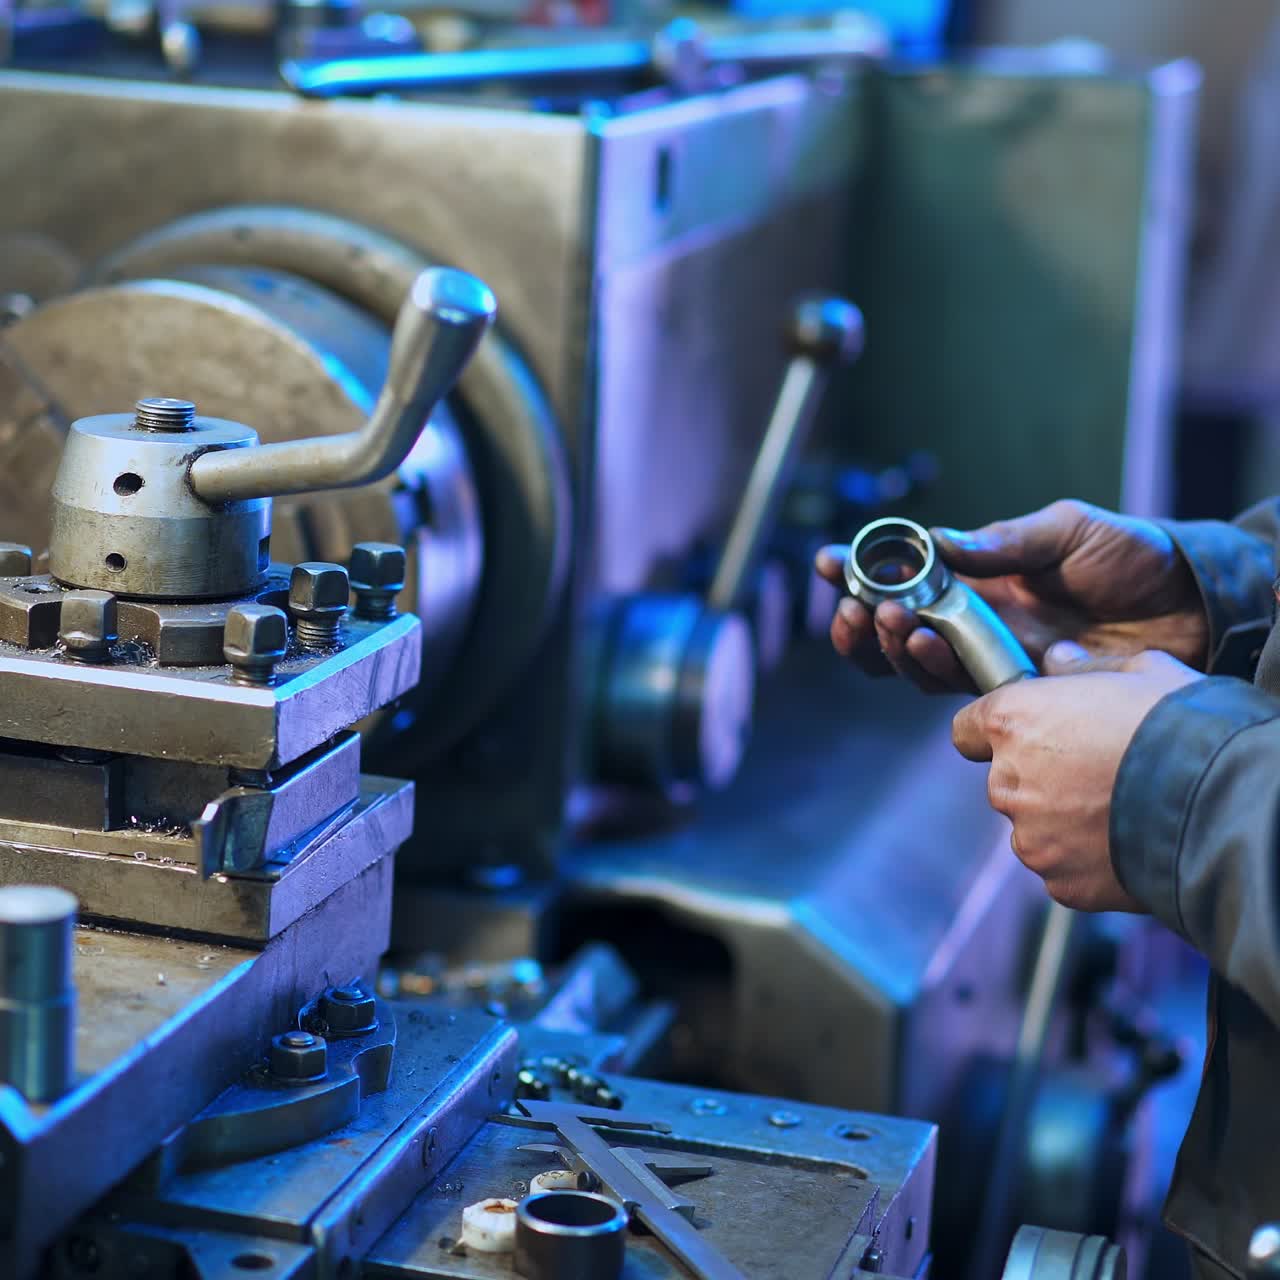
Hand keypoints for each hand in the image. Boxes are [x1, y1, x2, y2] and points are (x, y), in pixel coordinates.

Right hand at [815, 499, 1208, 692]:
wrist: (1192, 606)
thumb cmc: (1132, 557)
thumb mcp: (1067, 530)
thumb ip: (1004, 542)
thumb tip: (939, 543)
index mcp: (981, 577)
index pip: (906, 576)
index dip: (861, 571)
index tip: (826, 563)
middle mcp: (976, 619)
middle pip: (895, 632)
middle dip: (861, 622)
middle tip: (852, 608)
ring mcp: (993, 657)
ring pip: (915, 664)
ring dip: (889, 645)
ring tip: (887, 620)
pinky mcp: (1017, 691)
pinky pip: (957, 687)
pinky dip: (929, 666)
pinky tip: (923, 643)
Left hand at [951, 645, 1202, 910]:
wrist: (1219, 799)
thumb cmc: (1177, 724)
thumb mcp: (1137, 671)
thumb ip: (1083, 668)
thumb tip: (1058, 660)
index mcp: (1012, 722)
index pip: (967, 730)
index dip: (995, 731)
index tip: (1024, 734)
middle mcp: (1006, 782)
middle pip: (1006, 781)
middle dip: (1040, 778)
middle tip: (1098, 772)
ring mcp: (1031, 838)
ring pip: (1035, 828)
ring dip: (1063, 822)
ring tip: (1121, 809)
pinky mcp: (1061, 883)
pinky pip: (1065, 869)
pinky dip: (1088, 861)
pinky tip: (1128, 843)